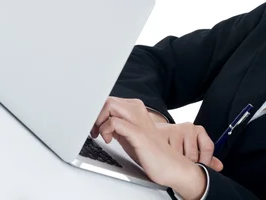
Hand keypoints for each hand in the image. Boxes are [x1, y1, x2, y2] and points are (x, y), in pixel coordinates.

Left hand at [91, 98, 222, 170]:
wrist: (171, 166)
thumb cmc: (151, 152)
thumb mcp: (129, 135)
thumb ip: (117, 126)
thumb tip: (98, 122)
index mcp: (137, 109)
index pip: (110, 100)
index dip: (98, 112)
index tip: (94, 126)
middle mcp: (138, 111)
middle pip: (108, 100)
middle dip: (96, 115)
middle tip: (95, 130)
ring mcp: (139, 121)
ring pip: (110, 106)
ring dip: (99, 120)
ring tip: (101, 134)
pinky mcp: (139, 134)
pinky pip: (115, 122)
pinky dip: (106, 130)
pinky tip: (108, 140)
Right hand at [154, 122, 223, 171]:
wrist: (155, 133)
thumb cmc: (177, 142)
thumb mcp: (193, 147)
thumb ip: (206, 157)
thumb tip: (219, 166)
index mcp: (199, 131)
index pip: (208, 148)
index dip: (205, 163)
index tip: (199, 171)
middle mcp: (188, 128)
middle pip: (193, 155)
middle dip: (188, 166)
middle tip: (184, 171)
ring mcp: (175, 130)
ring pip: (179, 156)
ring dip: (176, 165)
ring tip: (173, 165)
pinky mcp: (162, 134)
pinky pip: (166, 154)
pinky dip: (166, 160)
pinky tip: (165, 160)